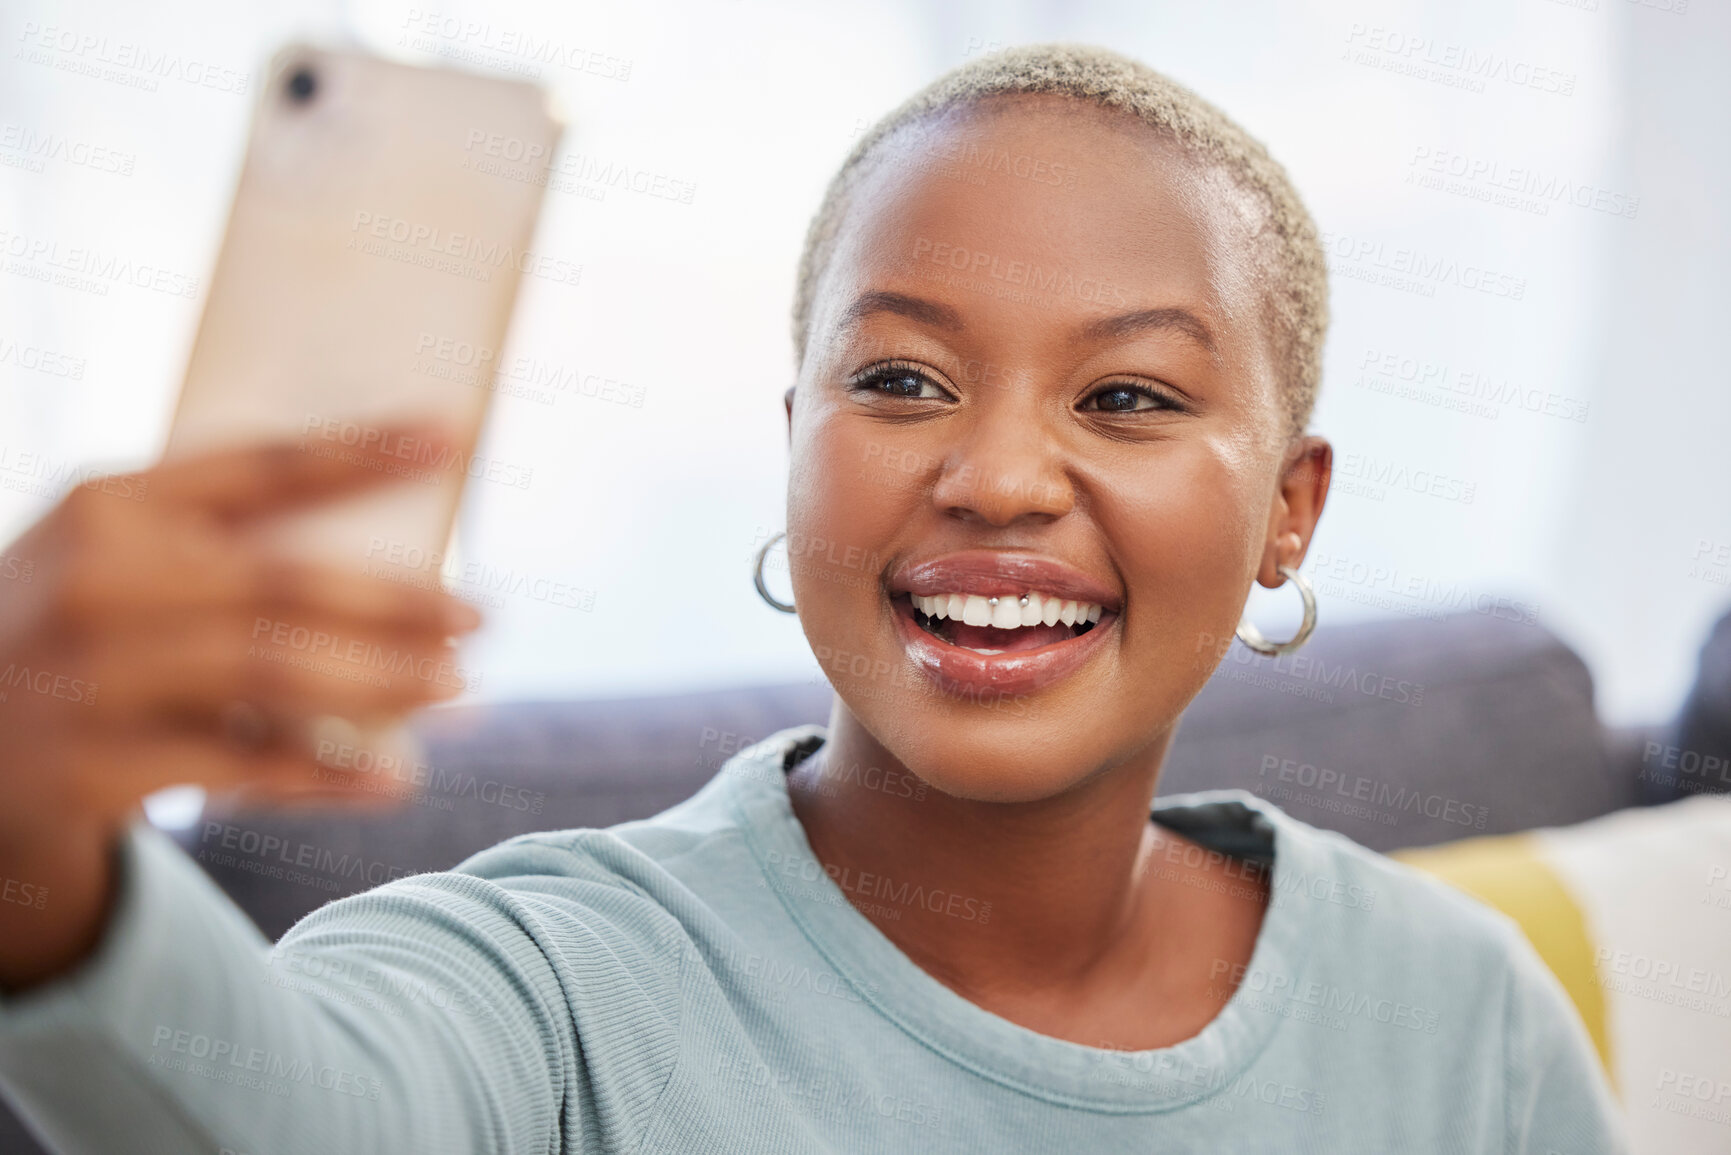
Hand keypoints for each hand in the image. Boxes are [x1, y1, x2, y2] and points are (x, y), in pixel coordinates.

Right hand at [0, 421, 483, 987]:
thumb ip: (209, 545)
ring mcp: (90, 677)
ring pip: (276, 673)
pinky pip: (243, 769)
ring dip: (384, 681)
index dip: (362, 449)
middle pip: (284, 582)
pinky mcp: (94, 767)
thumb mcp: (105, 562)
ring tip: (459, 686)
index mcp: (106, 506)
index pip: (258, 466)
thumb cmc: (62, 635)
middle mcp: (96, 583)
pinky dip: (328, 773)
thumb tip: (385, 563)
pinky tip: (395, 776)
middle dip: (399, 599)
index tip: (454, 433)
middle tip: (481, 614)